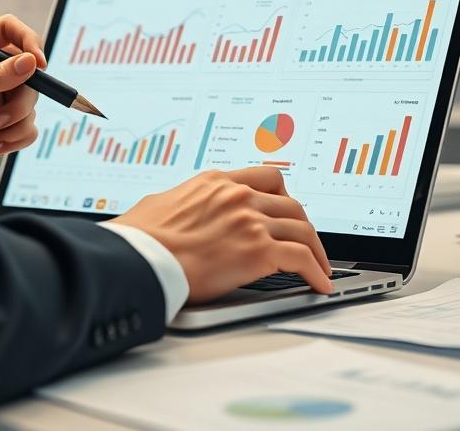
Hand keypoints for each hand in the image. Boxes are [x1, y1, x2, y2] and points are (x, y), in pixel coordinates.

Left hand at [0, 15, 46, 200]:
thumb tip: (30, 62)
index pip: (7, 29)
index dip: (27, 41)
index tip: (38, 64)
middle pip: (27, 68)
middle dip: (21, 97)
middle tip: (3, 117)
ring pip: (32, 99)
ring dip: (17, 121)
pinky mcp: (6, 123)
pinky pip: (30, 123)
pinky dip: (17, 137)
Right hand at [111, 167, 331, 302]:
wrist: (138, 259)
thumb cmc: (139, 238)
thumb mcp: (161, 203)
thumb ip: (182, 202)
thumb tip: (177, 211)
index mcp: (216, 182)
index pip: (266, 177)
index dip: (284, 195)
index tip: (288, 208)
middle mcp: (237, 196)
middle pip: (291, 204)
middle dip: (304, 225)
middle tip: (308, 242)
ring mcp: (249, 221)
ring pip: (302, 229)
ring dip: (316, 251)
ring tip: (320, 267)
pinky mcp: (256, 251)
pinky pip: (301, 258)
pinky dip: (316, 271)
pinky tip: (318, 283)